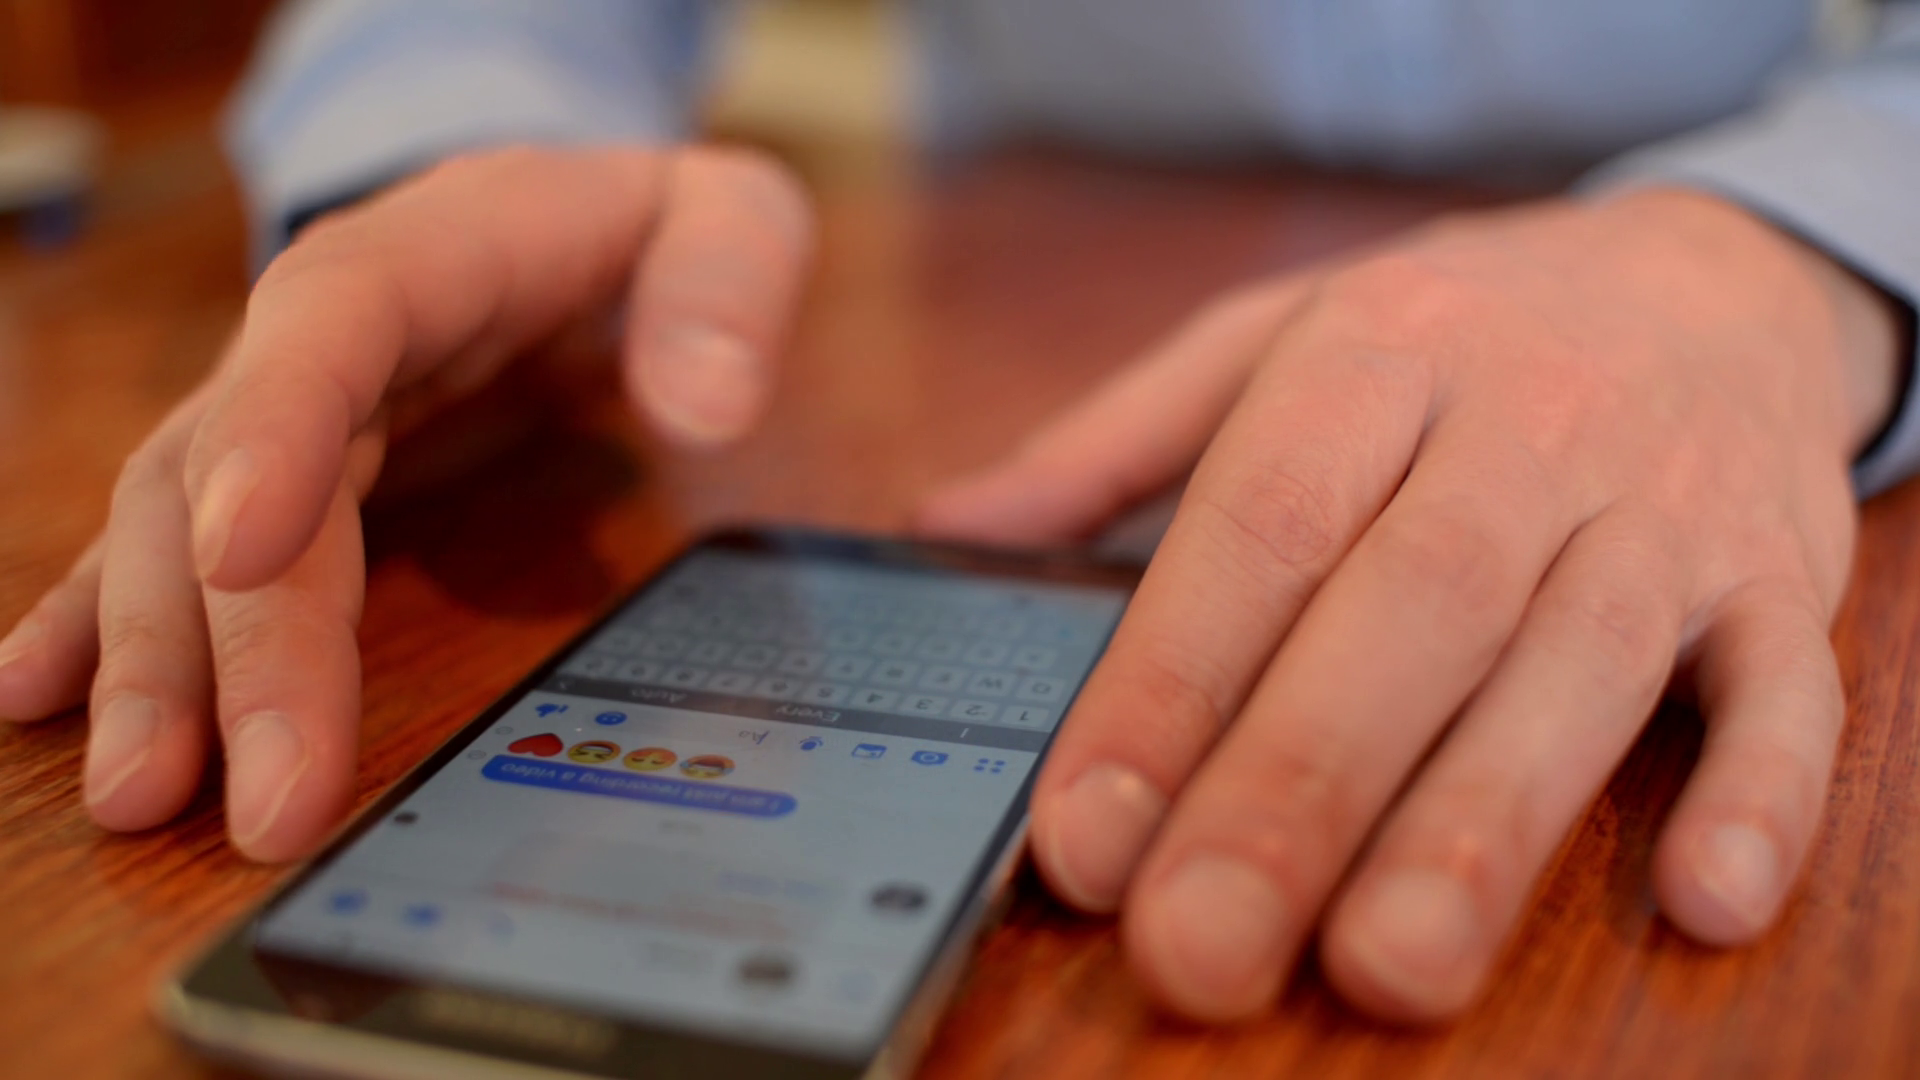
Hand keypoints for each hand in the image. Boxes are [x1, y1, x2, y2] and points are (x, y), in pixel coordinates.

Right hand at [0, 144, 813, 859]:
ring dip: (153, 662)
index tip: (249, 548)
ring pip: (177, 527)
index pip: (330, 326)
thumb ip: (727, 288)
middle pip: (236, 470)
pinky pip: (165, 543)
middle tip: (246, 794)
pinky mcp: (273, 472)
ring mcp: (282, 408)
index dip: (277, 428)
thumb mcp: (727, 215)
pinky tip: (43, 698)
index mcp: (426, 256)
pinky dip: (102, 618)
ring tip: (136, 792)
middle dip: (231, 638)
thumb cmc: (644, 225)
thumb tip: (707, 405)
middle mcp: (321, 337)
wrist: (561, 211)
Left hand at [919, 189, 1905, 1022]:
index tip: (1088, 830)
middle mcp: (1527, 423)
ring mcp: (1665, 503)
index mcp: (1379, 352)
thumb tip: (942, 524)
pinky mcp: (1781, 577)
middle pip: (1410, 608)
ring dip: (1487, 820)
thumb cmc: (1458, 330)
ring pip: (1580, 662)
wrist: (1712, 276)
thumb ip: (1108, 442)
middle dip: (1300, 784)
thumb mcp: (1273, 337)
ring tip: (1391, 962)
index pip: (1260, 525)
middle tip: (1203, 941)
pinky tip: (1699, 898)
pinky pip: (1788, 688)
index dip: (1169, 682)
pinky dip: (1758, 794)